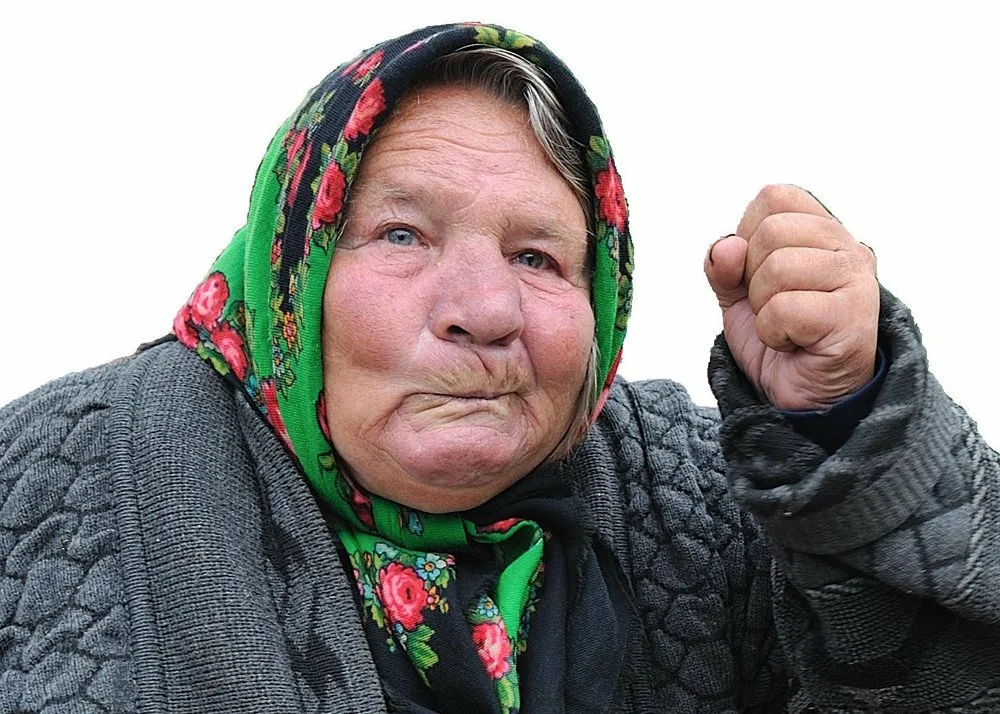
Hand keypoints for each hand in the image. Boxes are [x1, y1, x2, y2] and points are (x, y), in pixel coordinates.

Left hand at [704, 185, 878, 410]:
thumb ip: (723, 265)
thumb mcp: (737, 294)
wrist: (802, 397)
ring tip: (786, 327)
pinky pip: (784, 309)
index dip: (748, 237)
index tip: (760, 275)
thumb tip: (726, 248)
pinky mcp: (854, 317)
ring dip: (763, 309)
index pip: (773, 198)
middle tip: (774, 307)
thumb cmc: (778, 337)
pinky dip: (773, 333)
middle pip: (771, 231)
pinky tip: (795, 344)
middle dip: (752, 278)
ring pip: (777, 268)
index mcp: (821, 230)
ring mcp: (857, 280)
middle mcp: (847, 247)